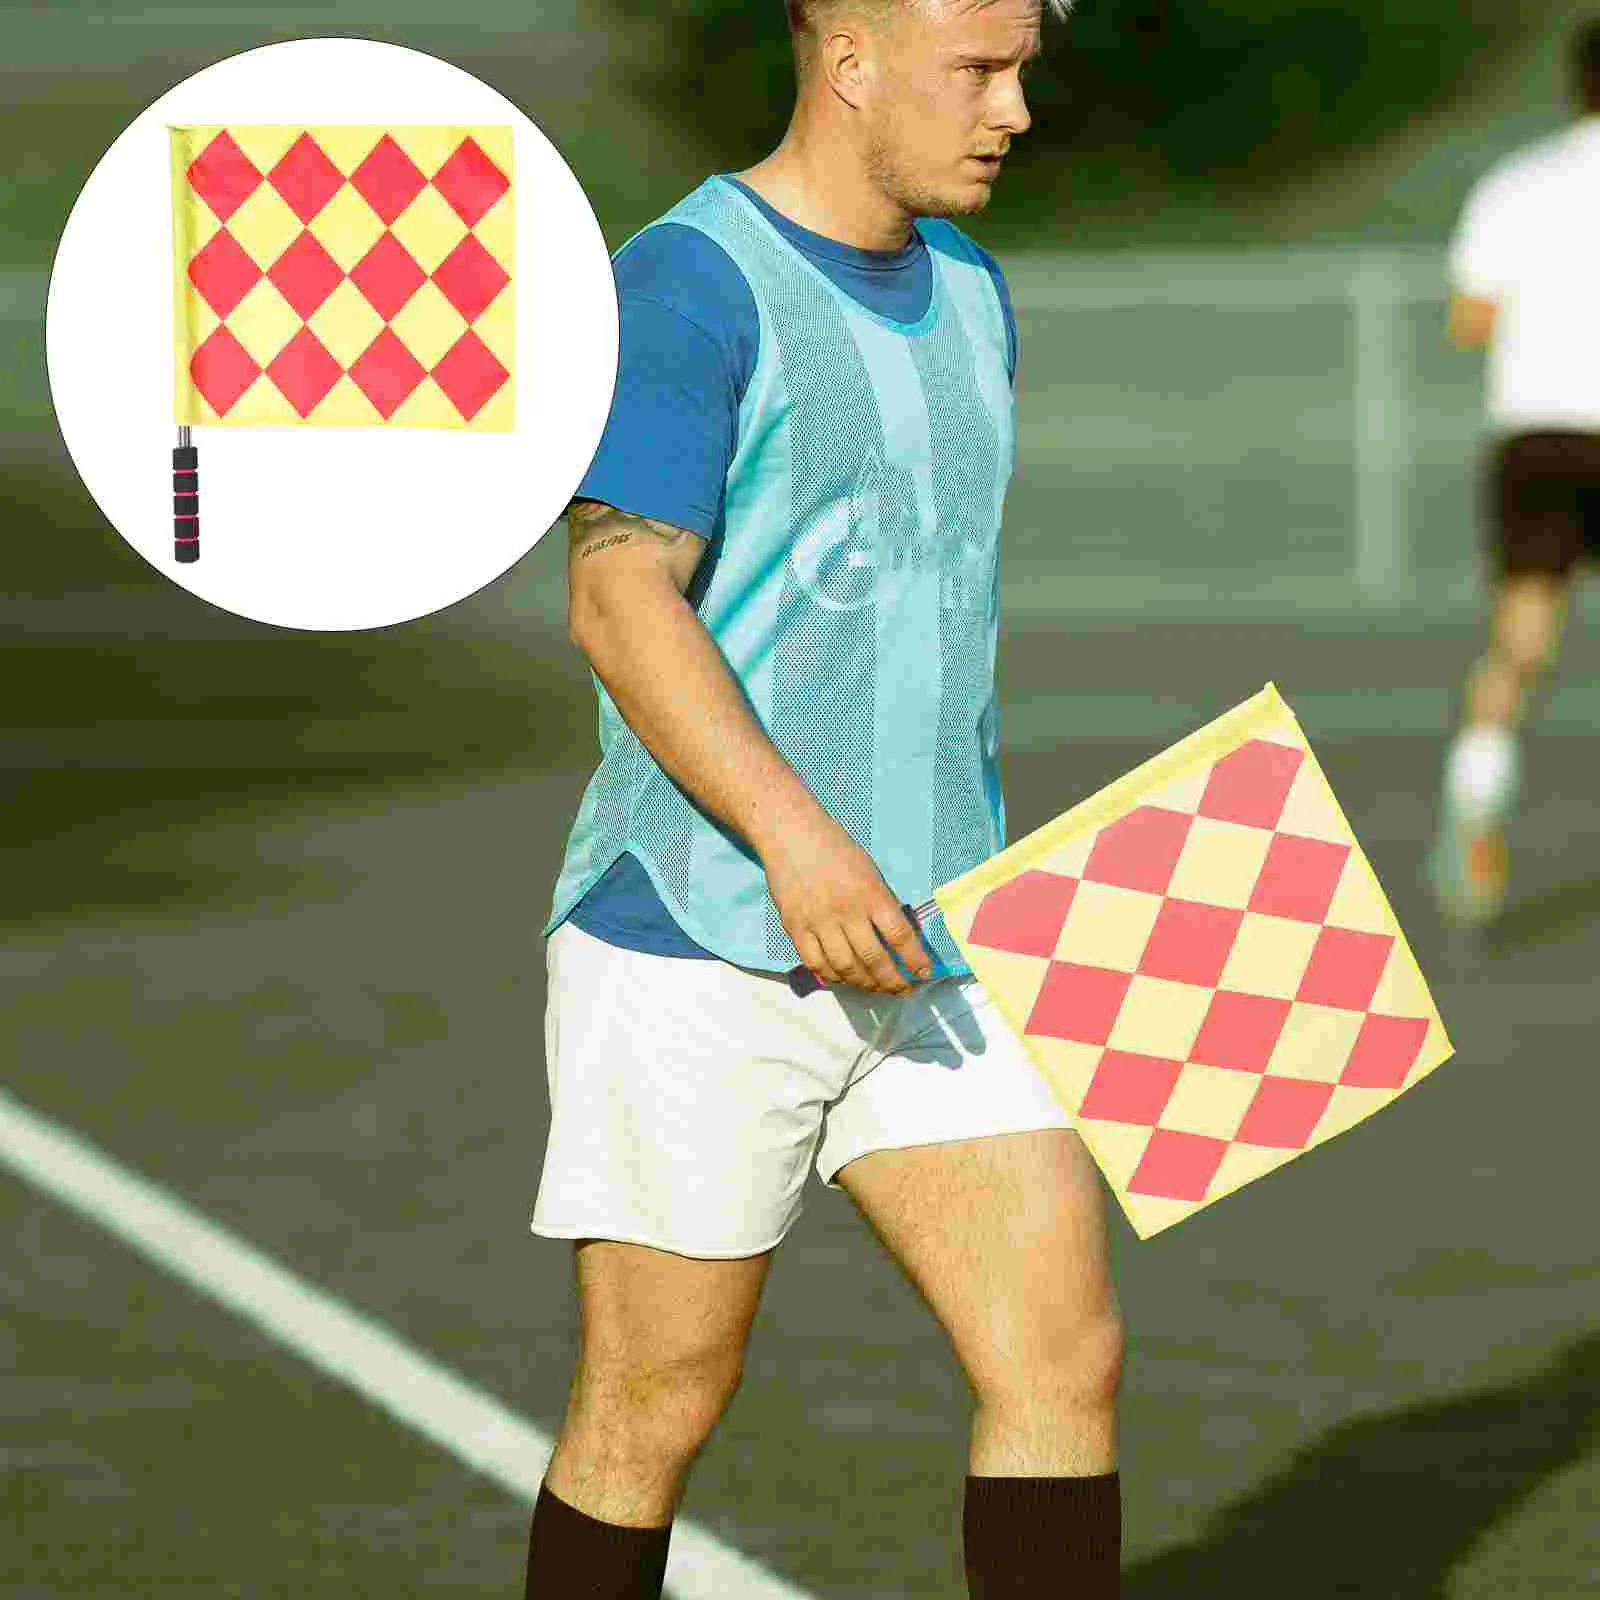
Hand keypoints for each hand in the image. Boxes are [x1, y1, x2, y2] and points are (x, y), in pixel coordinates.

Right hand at [760, 811, 931, 994]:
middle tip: (901, 989)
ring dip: (864, 983)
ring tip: (875, 987)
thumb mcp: (869, 870)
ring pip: (845, 967)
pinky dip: (832, 976)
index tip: (923, 973)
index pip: (900, 936)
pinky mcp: (795, 927)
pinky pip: (816, 963)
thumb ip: (881, 902)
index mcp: (871, 894)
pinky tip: (843, 977)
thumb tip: (896, 936)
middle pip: (874, 959)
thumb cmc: (835, 848)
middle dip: (892, 981)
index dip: (915, 960)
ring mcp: (819, 922)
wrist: (791, 834)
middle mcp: (847, 912)